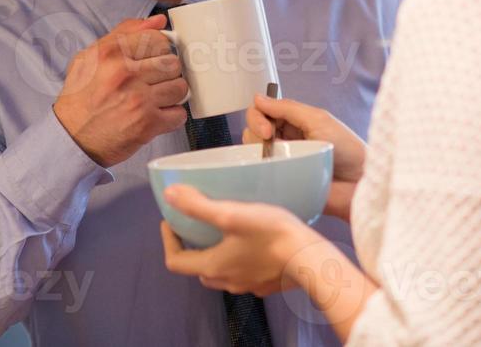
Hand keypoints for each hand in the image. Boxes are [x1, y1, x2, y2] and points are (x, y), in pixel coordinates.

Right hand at [53, 13, 188, 166]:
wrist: (71, 138)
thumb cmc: (81, 97)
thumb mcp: (91, 57)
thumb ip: (124, 33)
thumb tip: (158, 21)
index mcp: (111, 53)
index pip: (157, 39)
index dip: (159, 50)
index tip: (154, 59)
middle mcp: (125, 73)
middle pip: (172, 62)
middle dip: (166, 72)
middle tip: (154, 81)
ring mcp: (138, 99)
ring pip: (180, 87)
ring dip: (172, 94)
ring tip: (157, 98)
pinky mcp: (147, 124)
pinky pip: (179, 114)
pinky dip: (171, 116)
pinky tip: (157, 115)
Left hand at [158, 185, 321, 297]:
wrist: (311, 258)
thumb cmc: (271, 234)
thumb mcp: (231, 214)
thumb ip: (198, 206)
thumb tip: (169, 194)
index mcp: (213, 266)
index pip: (175, 261)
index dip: (168, 240)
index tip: (170, 221)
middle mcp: (227, 281)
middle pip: (198, 268)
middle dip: (192, 247)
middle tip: (196, 224)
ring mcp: (249, 285)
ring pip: (221, 273)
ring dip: (215, 254)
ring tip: (223, 230)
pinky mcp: (267, 284)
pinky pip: (244, 273)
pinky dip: (238, 260)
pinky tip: (251, 242)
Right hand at [242, 94, 365, 220]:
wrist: (360, 184)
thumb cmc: (348, 151)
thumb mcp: (318, 120)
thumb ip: (287, 108)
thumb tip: (258, 98)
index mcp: (293, 122)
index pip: (261, 111)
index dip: (258, 116)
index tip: (267, 128)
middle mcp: (284, 140)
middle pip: (252, 129)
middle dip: (256, 131)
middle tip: (270, 140)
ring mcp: (281, 161)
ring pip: (251, 151)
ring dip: (258, 152)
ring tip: (279, 159)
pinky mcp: (280, 181)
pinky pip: (259, 174)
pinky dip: (258, 171)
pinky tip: (270, 172)